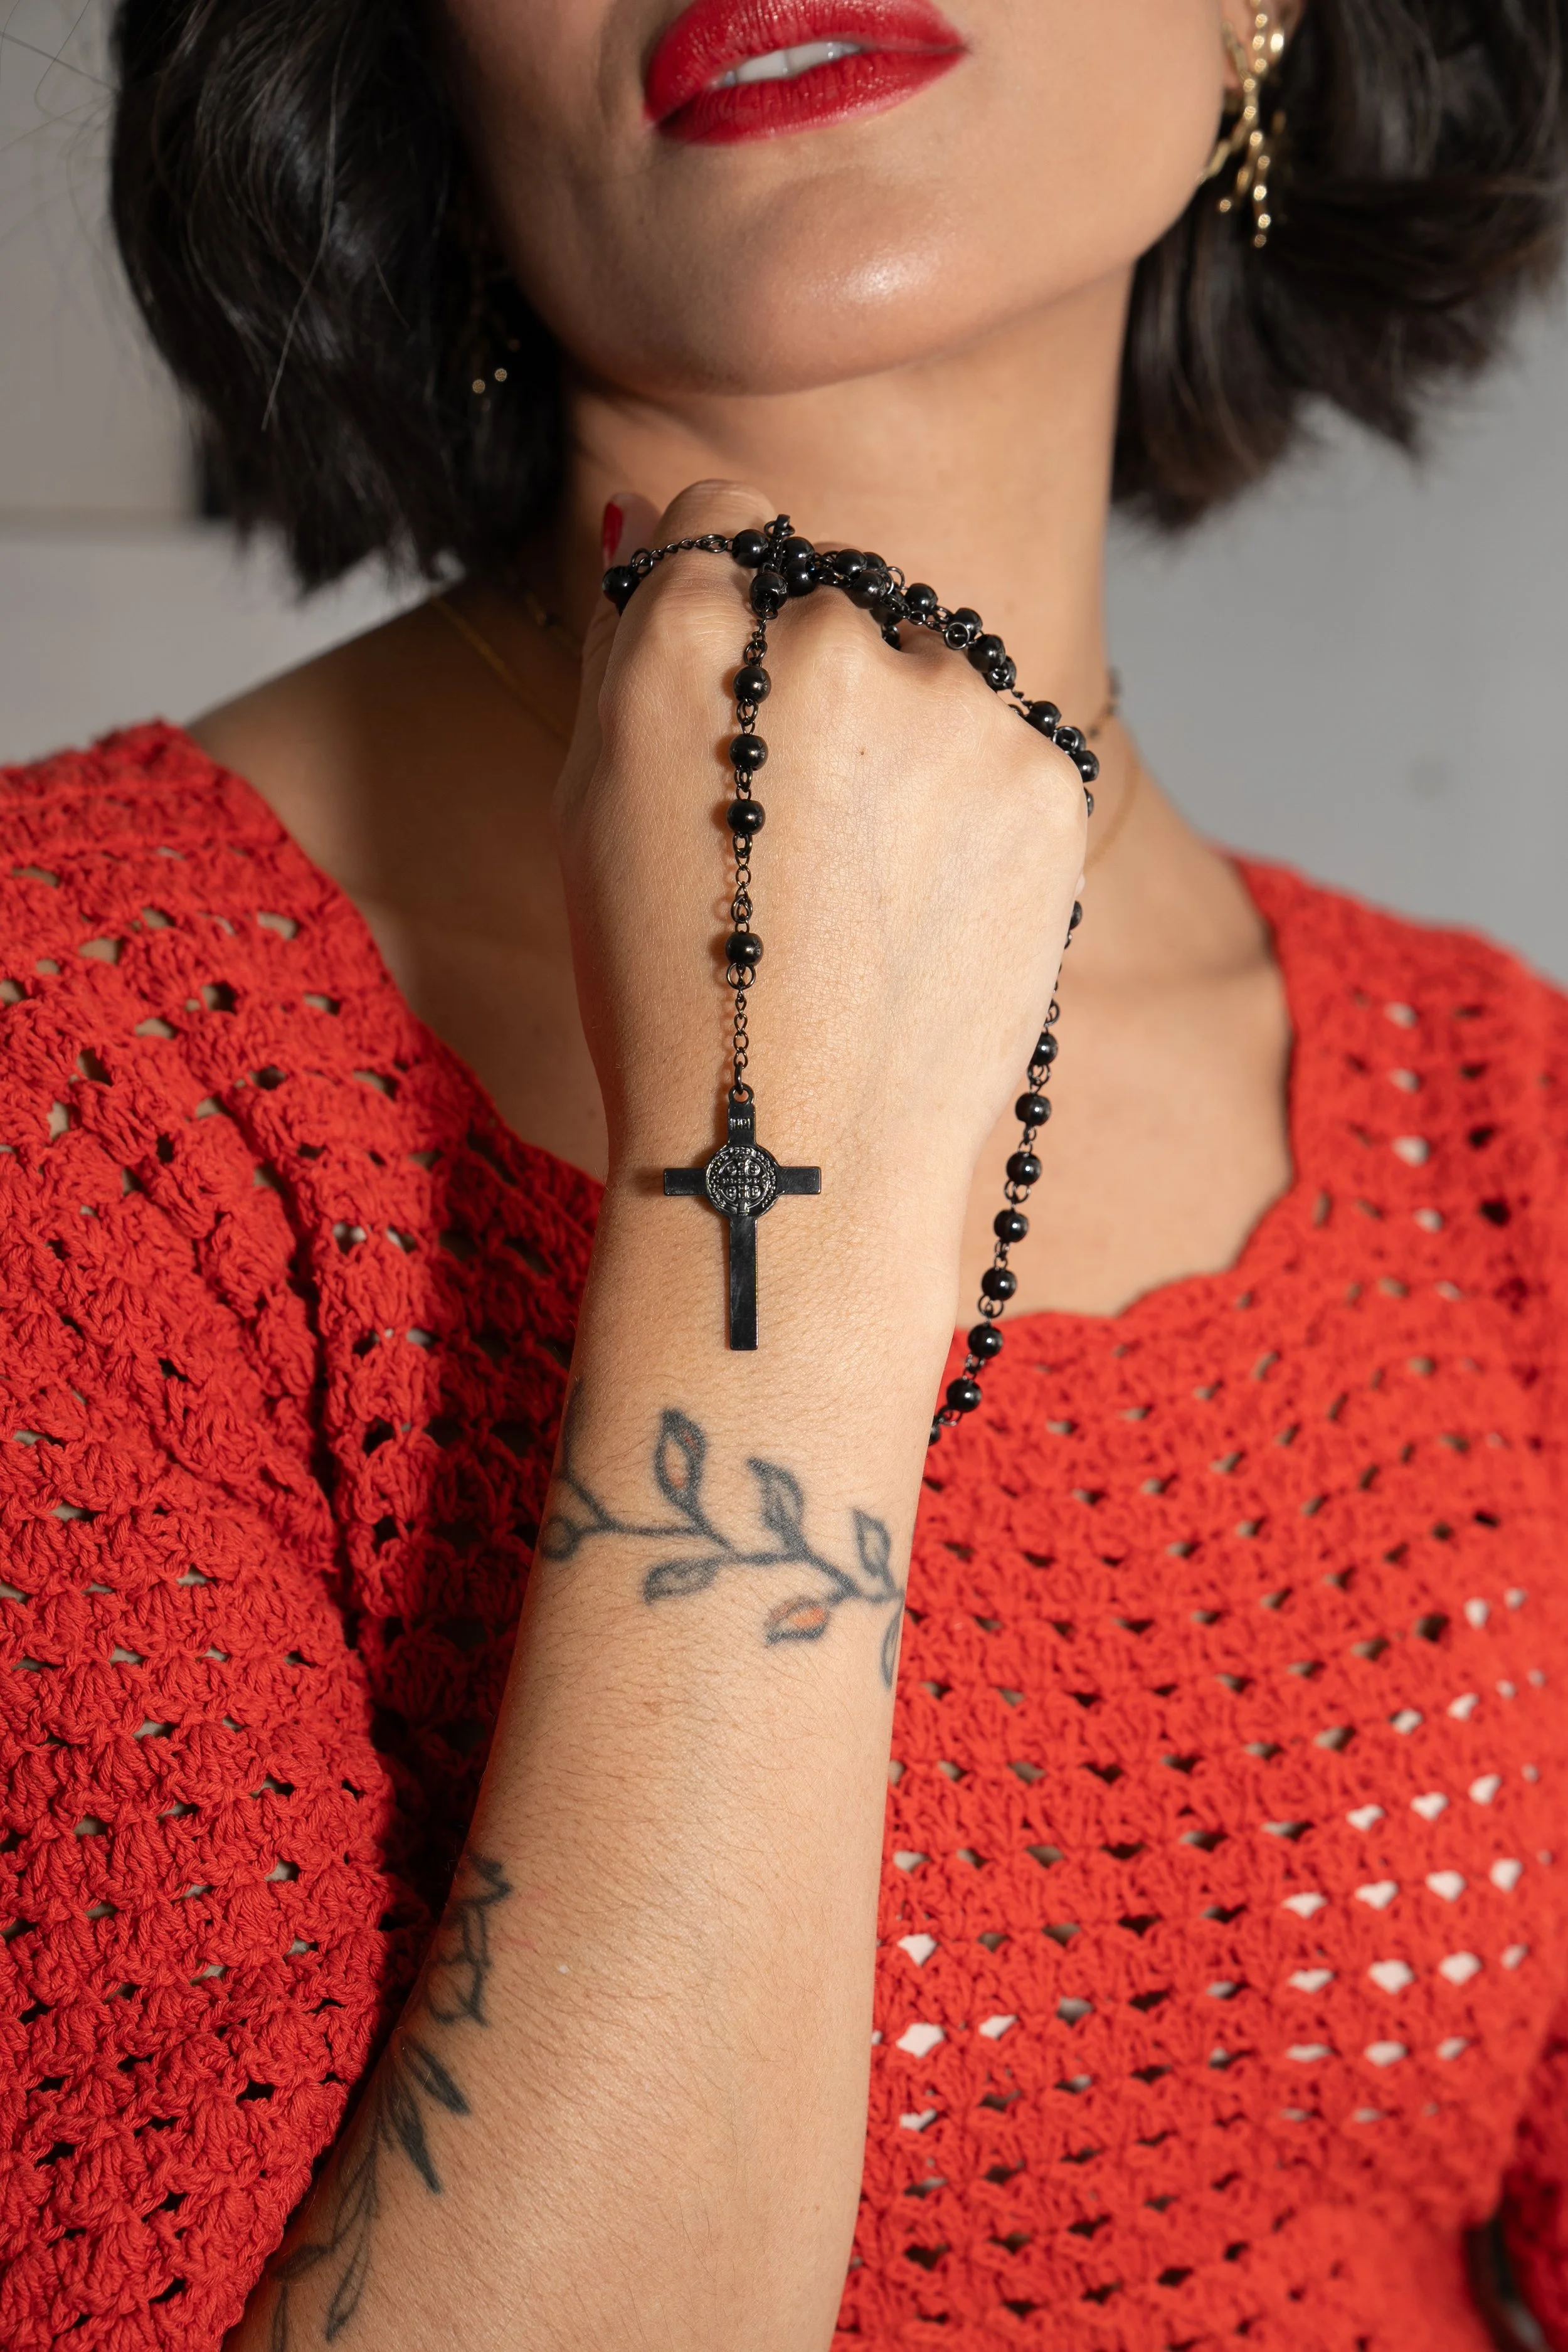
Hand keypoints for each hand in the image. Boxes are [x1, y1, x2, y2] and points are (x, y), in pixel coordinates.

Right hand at [556, 481, 1086, 1264]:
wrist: (799, 1156)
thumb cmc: (669, 992)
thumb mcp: (594, 804)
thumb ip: (636, 645)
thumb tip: (661, 521)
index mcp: (689, 636)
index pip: (728, 519)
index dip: (724, 616)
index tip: (731, 712)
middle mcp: (832, 643)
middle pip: (836, 599)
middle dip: (821, 684)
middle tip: (797, 836)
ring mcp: (958, 709)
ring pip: (935, 670)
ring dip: (907, 743)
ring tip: (867, 892)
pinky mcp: (1049, 780)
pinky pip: (1005, 745)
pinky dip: (974, 809)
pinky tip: (927, 910)